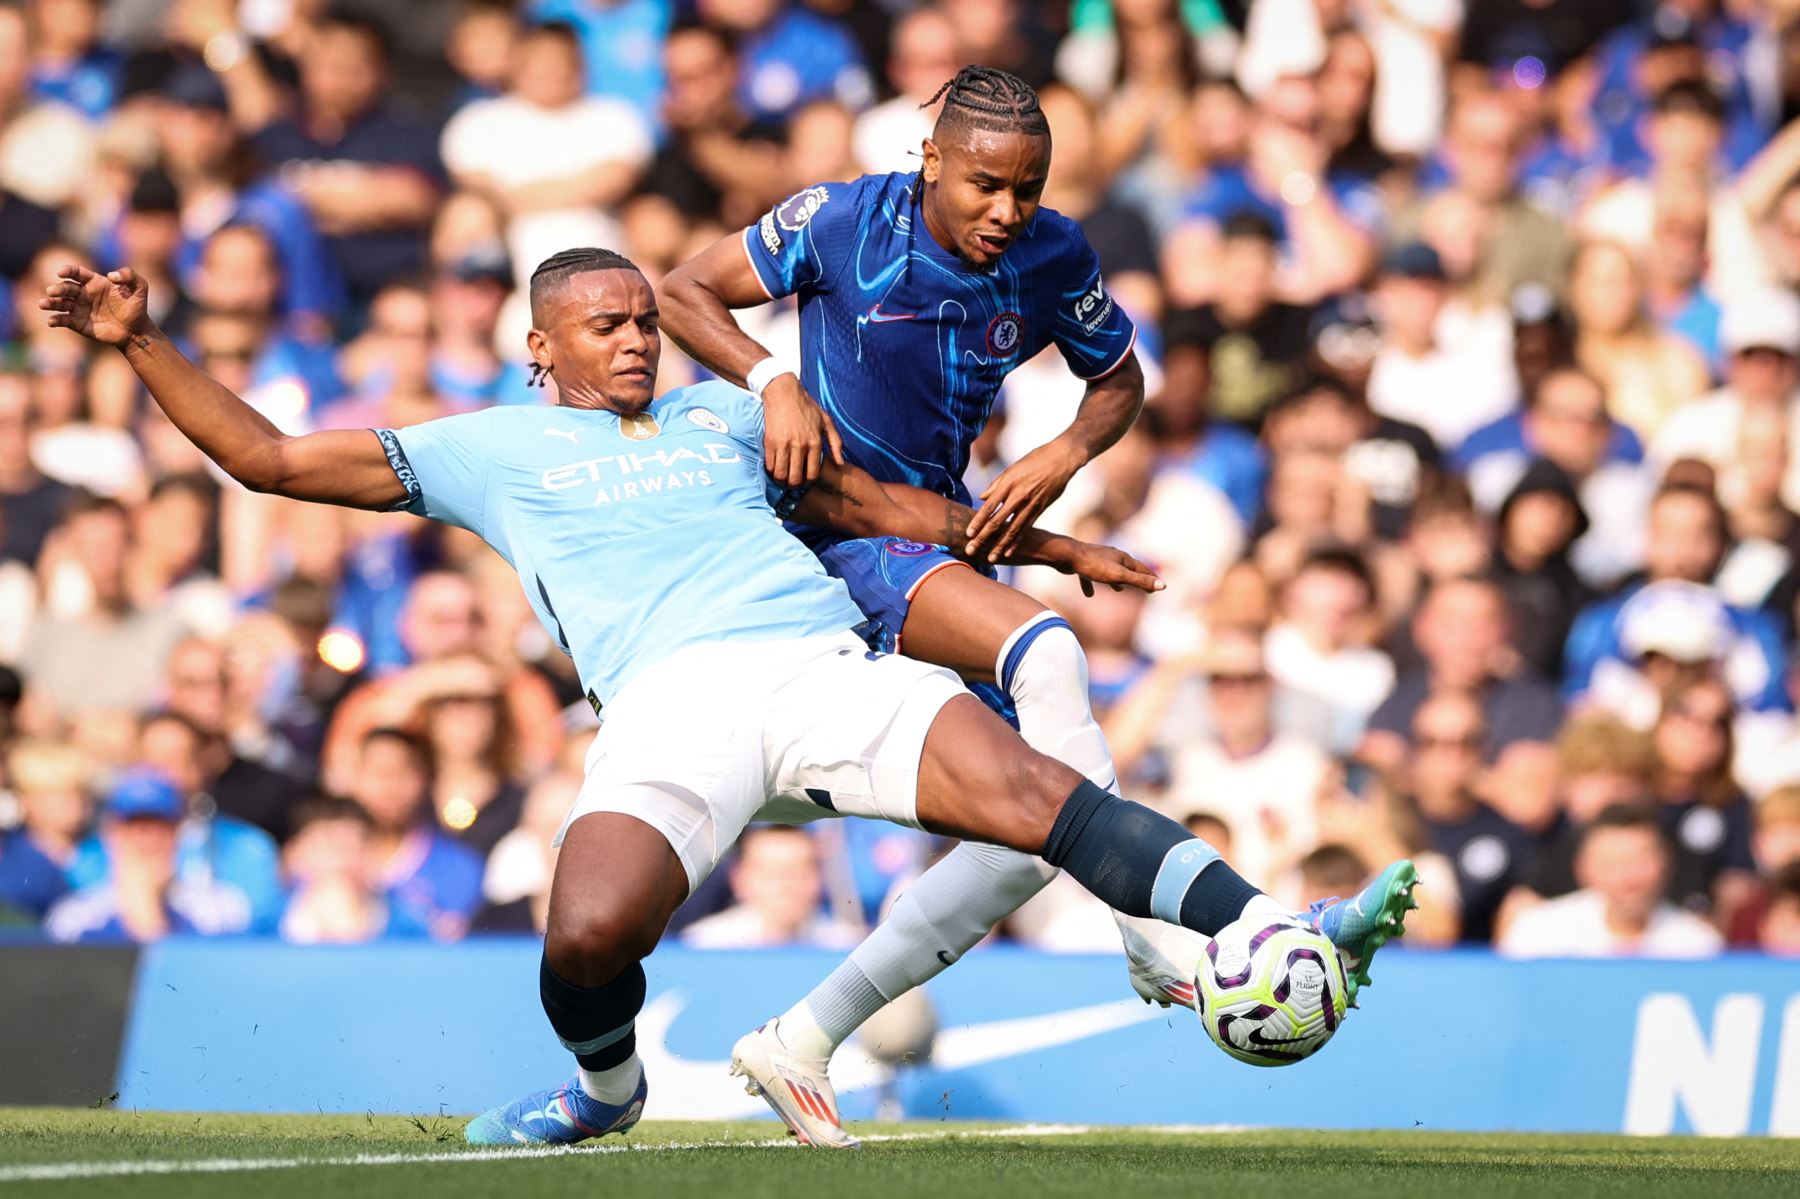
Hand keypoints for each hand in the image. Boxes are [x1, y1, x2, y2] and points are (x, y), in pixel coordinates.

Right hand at [39, 265, 151, 347]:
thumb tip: (112, 275)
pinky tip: (51, 321)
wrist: (136, 330)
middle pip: (66, 288)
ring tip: (43, 303)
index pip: (77, 273)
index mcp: (94, 282)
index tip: (61, 272)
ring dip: (50, 302)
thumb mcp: (140, 288)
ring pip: (60, 303)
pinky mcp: (77, 323)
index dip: (68, 270)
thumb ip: (129, 276)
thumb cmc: (136, 307)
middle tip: (52, 291)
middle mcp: (83, 293)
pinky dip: (55, 320)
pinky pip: (63, 320)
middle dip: (57, 288)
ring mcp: (78, 308)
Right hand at [761, 374, 843, 487]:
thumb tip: (840, 463)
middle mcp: (800, 446)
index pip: (812, 474)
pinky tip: (774, 467)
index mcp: (815, 442)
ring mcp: (784, 445)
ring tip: (781, 477)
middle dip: (794, 484)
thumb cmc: (806, 406)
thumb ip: (836, 442)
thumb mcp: (826, 421)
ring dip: (781, 480)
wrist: (783, 392)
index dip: (808, 481)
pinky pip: (770, 465)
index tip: (804, 478)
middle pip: (796, 478)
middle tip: (792, 481)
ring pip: (781, 475)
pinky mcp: (770, 442)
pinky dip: (771, 470)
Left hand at [965, 439, 1083, 561]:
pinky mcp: (1040, 509)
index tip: (967, 534)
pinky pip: (1026, 529)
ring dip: (1000, 546)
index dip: (977, 522)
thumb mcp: (1013, 468)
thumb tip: (982, 498)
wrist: (1062, 458)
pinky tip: (1009, 552)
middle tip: (971, 551)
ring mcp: (1030, 505)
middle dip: (983, 538)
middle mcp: (1018, 497)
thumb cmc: (1035, 460)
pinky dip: (1017, 542)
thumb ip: (996, 485)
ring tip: (991, 558)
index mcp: (1008, 484)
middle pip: (997, 522)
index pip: (988, 507)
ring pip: (1012, 530)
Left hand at [1049, 537, 1163, 596]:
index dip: (1151, 578)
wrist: (1066, 554)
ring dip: (1116, 580)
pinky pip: (1091, 576)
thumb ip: (1140, 581)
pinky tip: (1089, 594)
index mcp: (1122, 558)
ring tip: (1119, 589)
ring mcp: (1097, 559)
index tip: (1159, 585)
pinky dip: (1092, 584)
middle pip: (1127, 568)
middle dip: (1136, 578)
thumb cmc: (1093, 565)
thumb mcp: (1119, 575)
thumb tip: (1163, 585)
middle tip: (1144, 586)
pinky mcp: (1084, 564)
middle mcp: (1112, 556)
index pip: (1141, 569)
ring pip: (1110, 571)